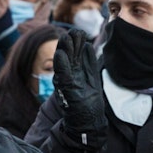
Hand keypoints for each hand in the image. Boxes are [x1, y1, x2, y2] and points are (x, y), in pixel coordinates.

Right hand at [53, 30, 106, 149]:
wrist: (88, 121)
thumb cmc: (88, 100)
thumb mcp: (91, 78)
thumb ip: (89, 63)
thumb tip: (88, 45)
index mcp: (74, 70)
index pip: (73, 52)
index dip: (75, 42)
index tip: (78, 31)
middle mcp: (68, 74)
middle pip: (66, 54)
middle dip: (69, 43)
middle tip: (72, 31)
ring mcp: (66, 82)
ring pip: (62, 62)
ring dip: (64, 49)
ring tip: (66, 37)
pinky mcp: (66, 90)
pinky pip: (62, 76)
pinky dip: (61, 65)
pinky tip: (61, 55)